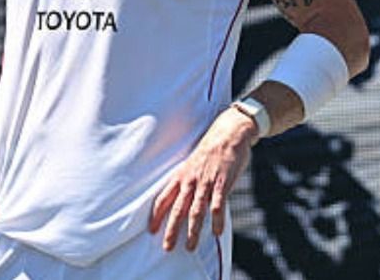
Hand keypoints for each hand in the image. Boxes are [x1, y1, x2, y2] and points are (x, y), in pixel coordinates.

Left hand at [149, 107, 257, 251]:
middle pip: (178, 209)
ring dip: (193, 231)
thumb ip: (187, 180)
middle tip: (167, 247)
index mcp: (181, 176)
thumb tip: (183, 196)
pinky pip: (218, 206)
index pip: (164, 198)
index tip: (151, 231)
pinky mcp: (222, 184)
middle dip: (171, 230)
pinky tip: (217, 232)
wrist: (228, 133)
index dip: (157, 216)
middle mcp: (191, 181)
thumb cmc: (211, 149)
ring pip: (196, 211)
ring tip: (190, 247)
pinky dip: (217, 220)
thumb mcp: (192, 163)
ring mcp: (206, 183)